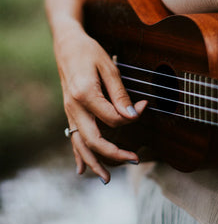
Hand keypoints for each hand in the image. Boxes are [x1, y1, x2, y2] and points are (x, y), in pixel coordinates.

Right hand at [55, 26, 146, 183]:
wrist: (67, 45)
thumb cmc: (89, 52)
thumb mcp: (109, 67)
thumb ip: (120, 94)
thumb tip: (132, 115)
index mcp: (86, 94)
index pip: (112, 117)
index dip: (131, 116)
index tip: (143, 107)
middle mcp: (75, 107)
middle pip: (94, 139)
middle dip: (115, 154)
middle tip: (135, 160)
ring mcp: (70, 111)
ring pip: (80, 144)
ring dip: (94, 162)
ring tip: (107, 178)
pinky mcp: (70, 112)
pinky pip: (72, 138)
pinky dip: (78, 155)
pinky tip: (81, 169)